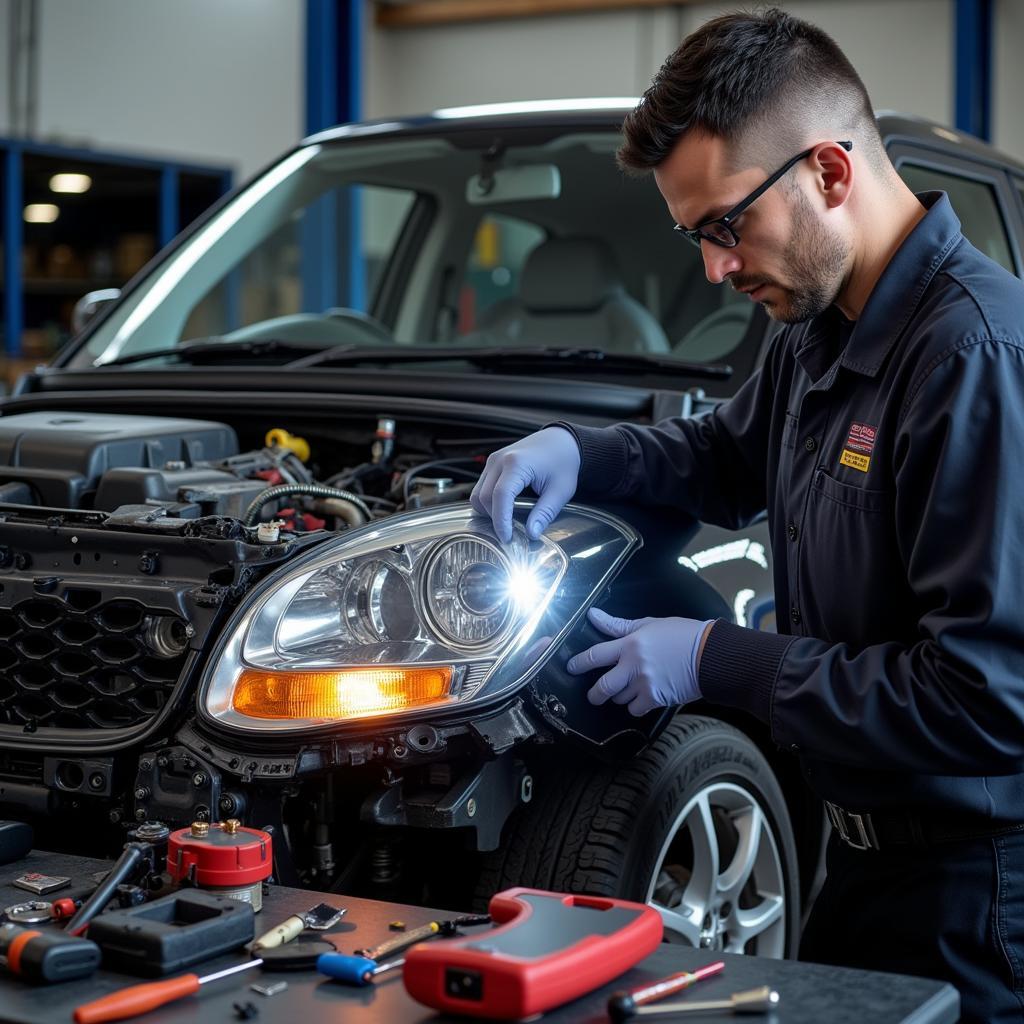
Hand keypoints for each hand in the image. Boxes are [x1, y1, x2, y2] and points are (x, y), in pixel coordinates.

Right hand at [470, 426, 580, 541]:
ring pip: (477, 494)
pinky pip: (481, 487)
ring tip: (506, 522)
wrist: (561, 441)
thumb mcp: (560, 491)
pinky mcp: (492, 463)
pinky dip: (488, 502)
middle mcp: (500, 460)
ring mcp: (493, 460)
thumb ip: (545, 513)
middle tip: (510, 535)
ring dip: (488, 511)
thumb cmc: (563, 462)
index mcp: (517, 463)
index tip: (507, 538)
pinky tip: (503, 509)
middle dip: (494, 519)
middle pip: (484, 497)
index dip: (501, 521)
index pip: (500, 496)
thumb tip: (531, 534)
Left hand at [567, 607, 713, 716]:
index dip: (579, 662)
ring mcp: (644, 684)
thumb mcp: (648, 624)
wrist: (710, 655)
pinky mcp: (656, 699)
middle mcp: (634, 666)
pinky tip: (642, 697)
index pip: (595, 655)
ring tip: (628, 688)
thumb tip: (594, 615)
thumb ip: (618, 625)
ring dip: (619, 696)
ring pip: (619, 699)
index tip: (571, 666)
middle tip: (593, 694)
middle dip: (594, 694)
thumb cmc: (682, 635)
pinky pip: (635, 709)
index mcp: (630, 644)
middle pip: (603, 686)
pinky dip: (635, 706)